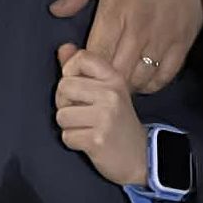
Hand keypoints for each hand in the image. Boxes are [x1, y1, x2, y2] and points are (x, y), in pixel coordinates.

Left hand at [49, 0, 202, 93]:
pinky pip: (165, 76)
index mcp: (118, 9)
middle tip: (93, 75)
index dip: (80, 67)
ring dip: (124, 84)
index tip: (75, 60)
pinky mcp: (184, 40)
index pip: (93, 57)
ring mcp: (164, 37)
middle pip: (114, 76)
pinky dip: (150, 83)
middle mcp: (141, 28)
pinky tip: (142, 74)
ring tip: (116, 76)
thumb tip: (56, 10)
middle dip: (98, 82)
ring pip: (138, 81)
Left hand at [55, 44, 147, 186]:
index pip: (81, 58)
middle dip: (65, 102)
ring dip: (68, 125)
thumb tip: (63, 48)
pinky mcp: (97, 139)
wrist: (141, 154)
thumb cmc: (117, 120)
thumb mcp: (107, 90)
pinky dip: (73, 141)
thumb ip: (83, 69)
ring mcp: (105, 116)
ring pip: (61, 114)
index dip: (70, 72)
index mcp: (114, 77)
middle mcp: (111, 92)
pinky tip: (87, 140)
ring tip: (85, 126)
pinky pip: (66, 136)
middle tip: (81, 111)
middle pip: (64, 86)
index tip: (78, 86)